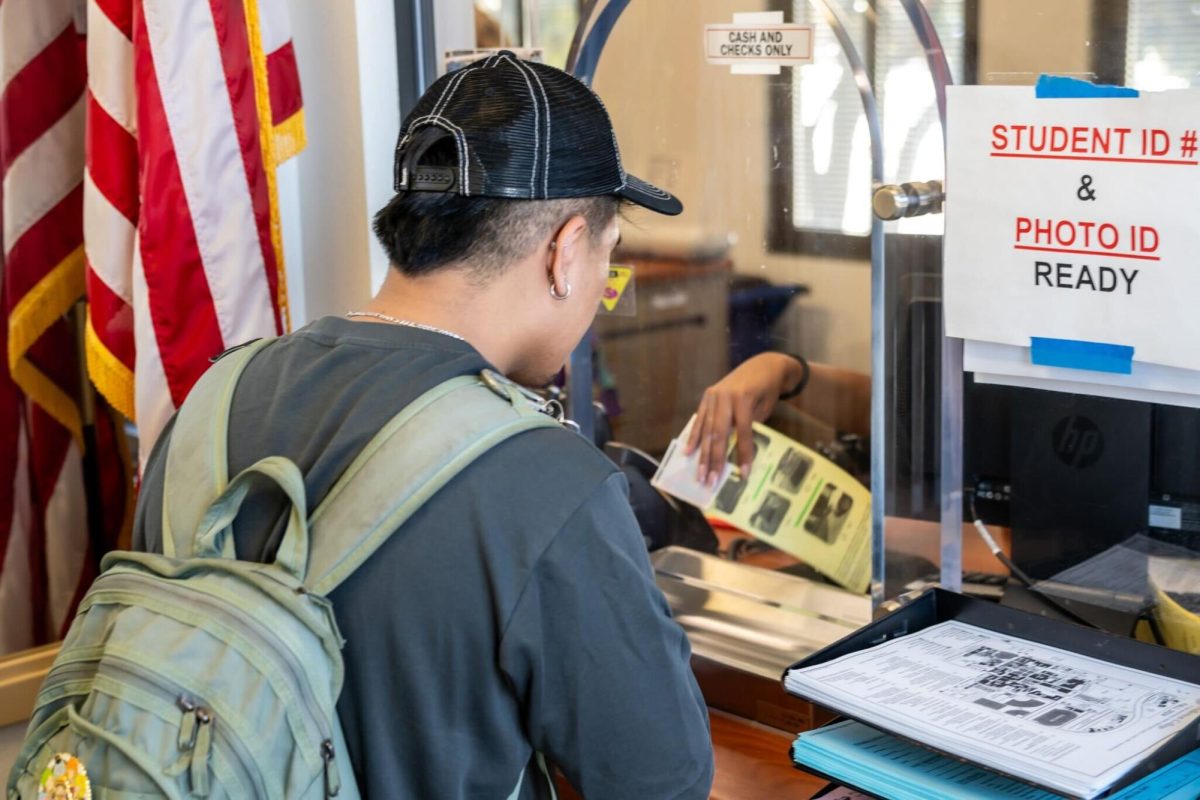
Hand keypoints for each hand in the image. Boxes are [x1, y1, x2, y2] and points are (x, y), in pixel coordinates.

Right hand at [683, 353, 802, 484]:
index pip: (743, 432)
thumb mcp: (764, 409)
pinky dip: (693, 437)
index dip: (743, 454)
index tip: (743, 475)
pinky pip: (699, 420)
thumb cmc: (767, 391)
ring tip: (700, 475)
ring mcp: (713, 395)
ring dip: (702, 455)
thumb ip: (749, 428)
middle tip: (711, 482)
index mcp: (743, 399)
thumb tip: (738, 455)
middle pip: (719, 434)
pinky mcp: (707, 396)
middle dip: (715, 460)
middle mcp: (725, 397)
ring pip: (707, 430)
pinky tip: (688, 453)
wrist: (763, 365)